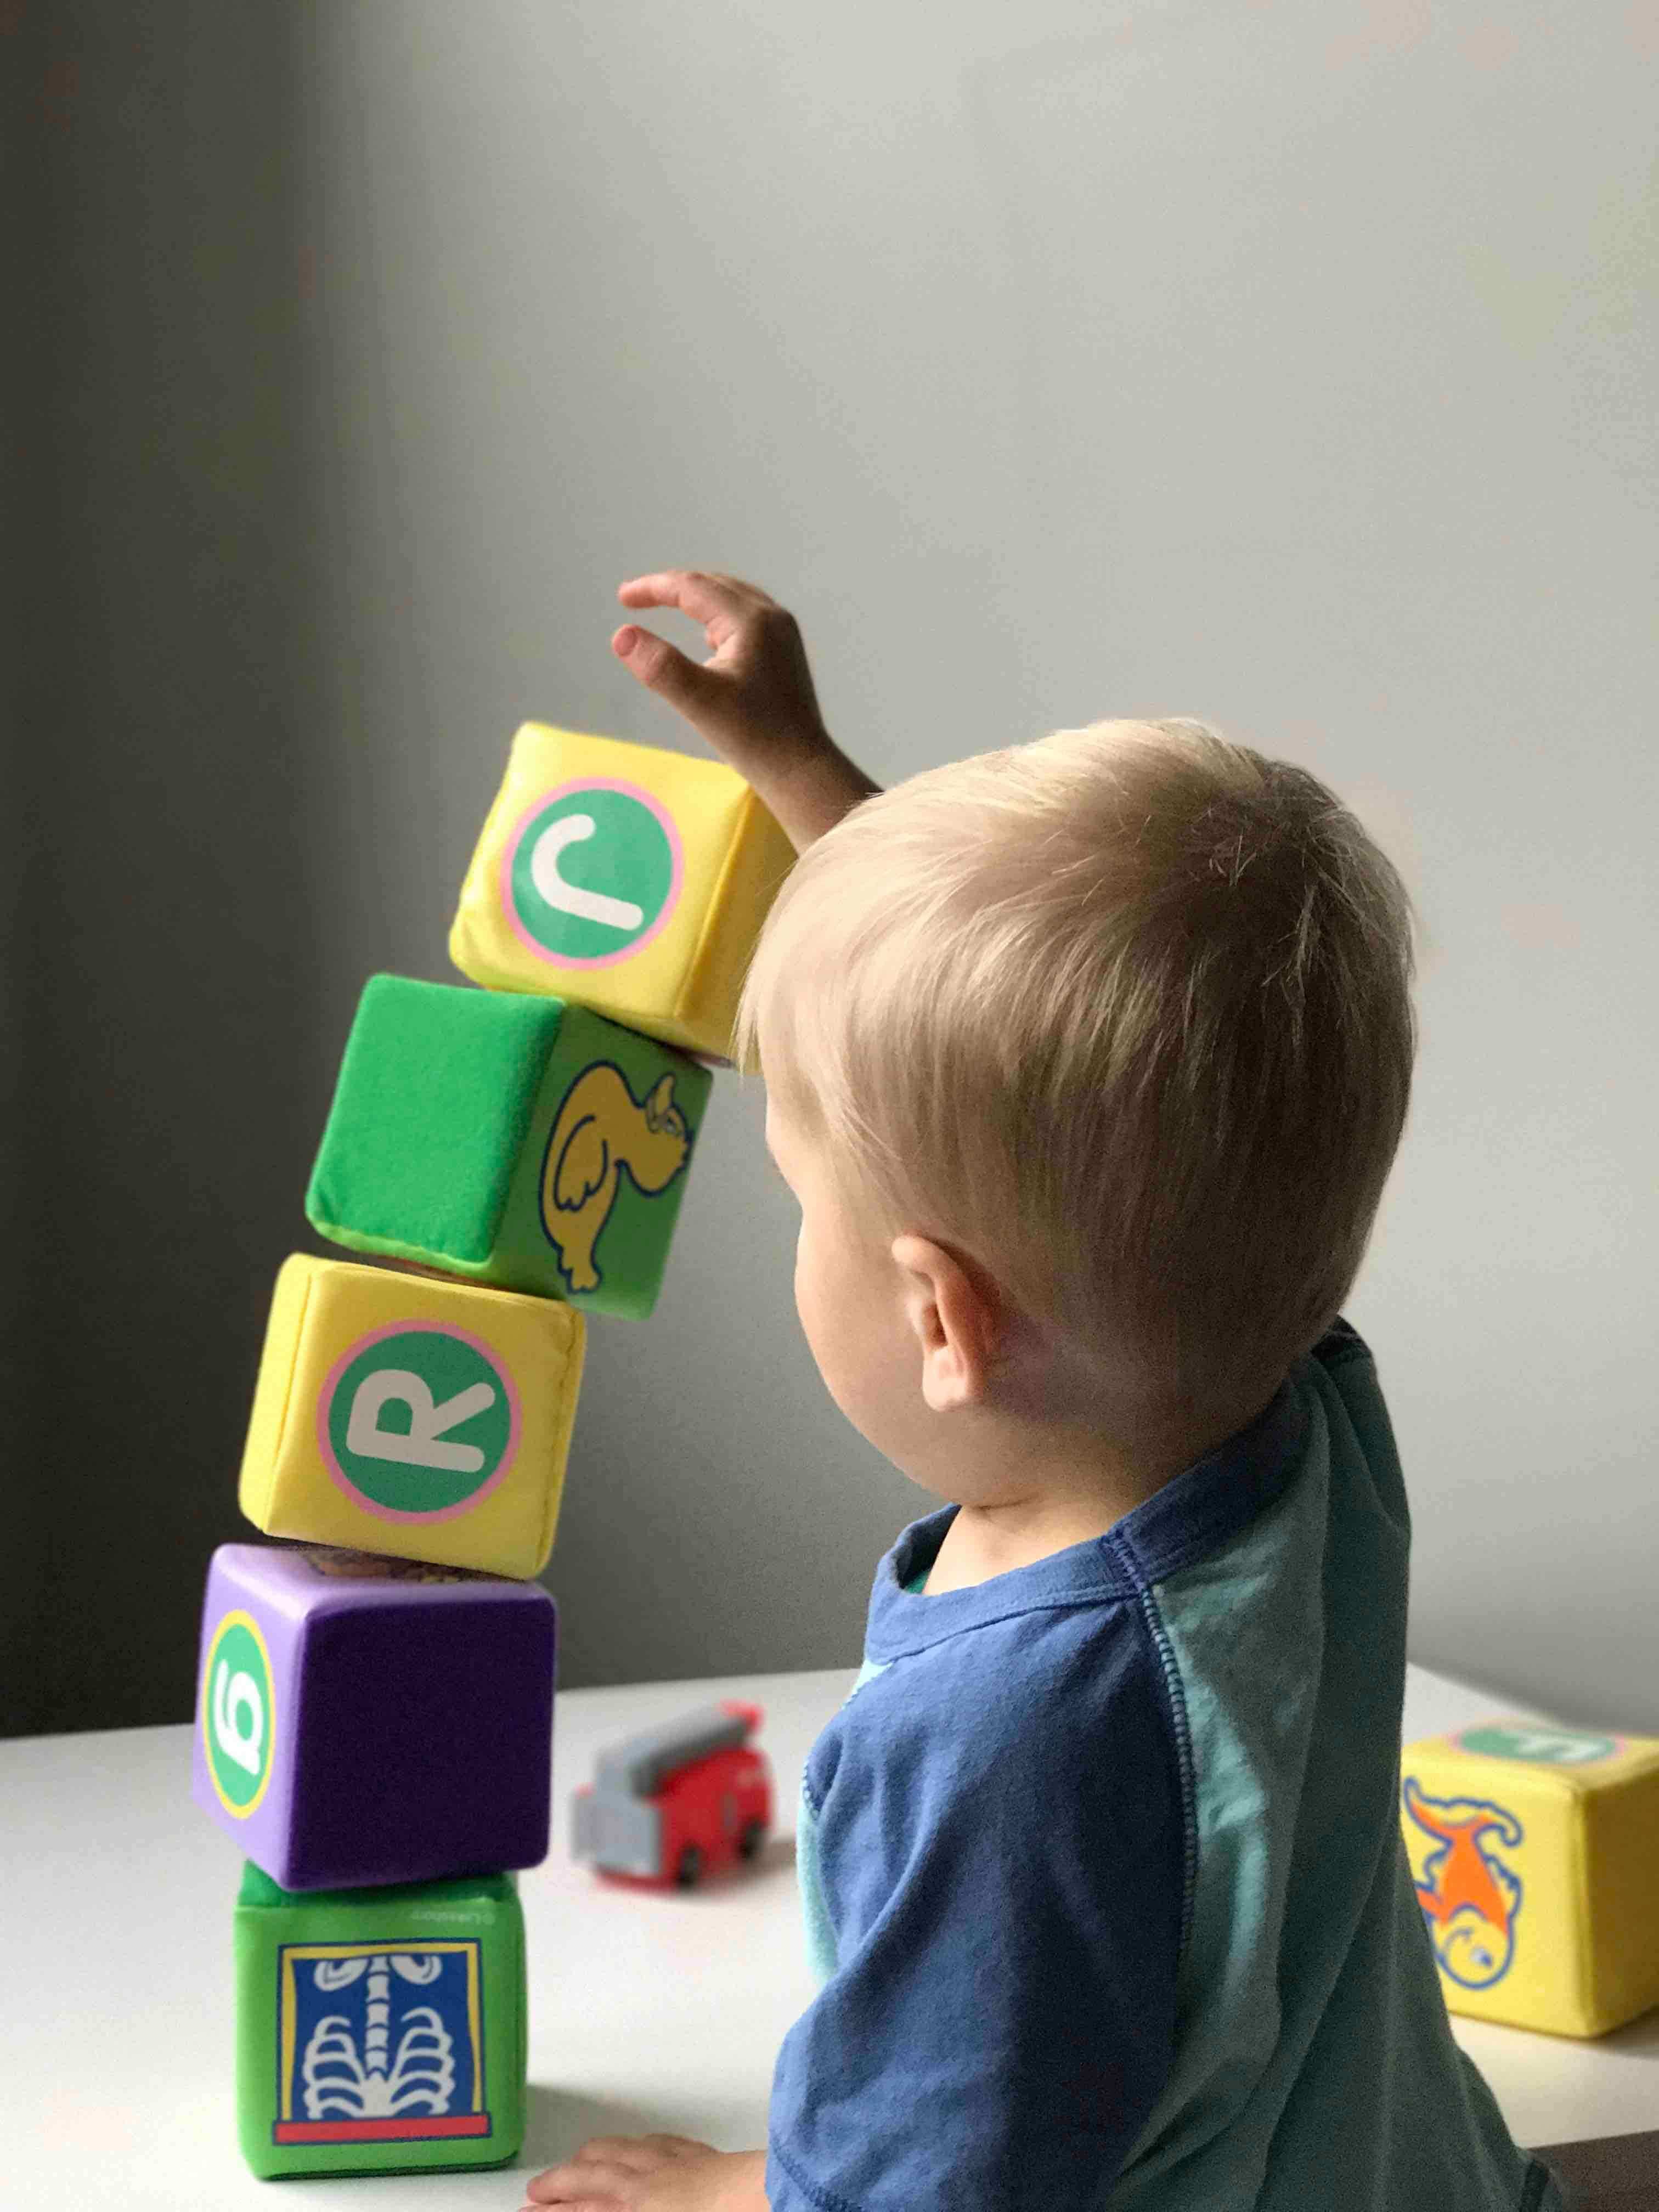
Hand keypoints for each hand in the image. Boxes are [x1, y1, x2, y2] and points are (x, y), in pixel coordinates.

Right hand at [519, 2133, 767, 2211]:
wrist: (764, 2199)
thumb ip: (612, 2207)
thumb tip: (589, 2204)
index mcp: (633, 2204)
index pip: (581, 2206)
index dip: (552, 2208)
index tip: (531, 2209)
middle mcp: (646, 2181)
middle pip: (592, 2174)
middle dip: (561, 2181)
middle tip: (539, 2189)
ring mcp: (675, 2163)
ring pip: (623, 2149)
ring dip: (594, 2155)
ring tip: (579, 2159)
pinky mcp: (703, 2155)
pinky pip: (661, 2143)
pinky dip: (640, 2144)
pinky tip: (640, 2145)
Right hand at [613, 569, 877, 848]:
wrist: (801, 770)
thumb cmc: (754, 738)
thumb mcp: (699, 702)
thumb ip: (660, 666)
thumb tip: (621, 635)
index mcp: (752, 621)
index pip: (693, 587)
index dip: (654, 588)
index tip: (623, 598)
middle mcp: (772, 617)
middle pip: (714, 585)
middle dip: (673, 589)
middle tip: (637, 600)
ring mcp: (783, 634)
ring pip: (732, 599)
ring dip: (697, 600)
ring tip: (666, 608)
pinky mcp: (785, 653)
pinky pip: (745, 620)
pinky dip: (718, 618)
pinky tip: (708, 640)